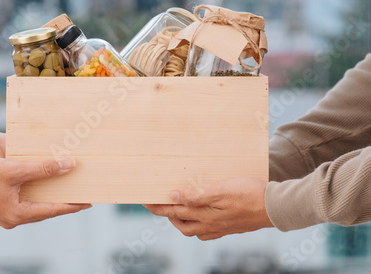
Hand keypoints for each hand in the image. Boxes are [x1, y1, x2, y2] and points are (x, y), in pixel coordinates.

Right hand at [0, 157, 90, 228]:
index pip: (53, 210)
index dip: (72, 205)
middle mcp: (13, 219)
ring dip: (51, 199)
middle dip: (64, 202)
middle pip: (46, 211)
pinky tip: (47, 187)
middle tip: (83, 196)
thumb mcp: (16, 169)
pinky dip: (39, 196)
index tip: (89, 202)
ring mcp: (7, 216)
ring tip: (69, 191)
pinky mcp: (3, 209)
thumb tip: (68, 166)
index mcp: (18, 215)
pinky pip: (27, 204)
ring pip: (37, 208)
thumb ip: (43, 168)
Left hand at [144, 178, 273, 240]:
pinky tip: (202, 217)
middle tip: (159, 204)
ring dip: (182, 220)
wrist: (276, 207)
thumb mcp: (220, 190)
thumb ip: (196, 195)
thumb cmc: (249, 194)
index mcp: (204, 215)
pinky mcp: (231, 227)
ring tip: (178, 209)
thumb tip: (175, 197)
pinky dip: (199, 225)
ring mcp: (221, 228)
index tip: (145, 200)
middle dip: (167, 215)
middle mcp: (210, 225)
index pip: (173, 211)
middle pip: (181, 223)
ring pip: (194, 229)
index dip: (158, 206)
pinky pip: (208, 231)